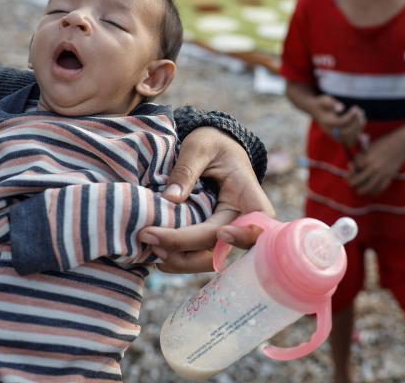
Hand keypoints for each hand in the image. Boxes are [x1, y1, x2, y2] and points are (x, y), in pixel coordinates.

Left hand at [137, 127, 273, 272]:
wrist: (213, 149)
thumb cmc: (212, 144)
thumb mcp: (200, 145)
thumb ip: (186, 169)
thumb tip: (170, 199)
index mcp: (248, 194)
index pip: (257, 222)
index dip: (244, 234)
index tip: (223, 233)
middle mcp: (240, 220)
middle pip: (220, 248)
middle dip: (184, 248)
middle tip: (148, 235)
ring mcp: (224, 234)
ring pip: (206, 260)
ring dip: (177, 260)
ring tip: (147, 242)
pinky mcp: (208, 240)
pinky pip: (195, 258)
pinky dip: (174, 259)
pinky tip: (153, 247)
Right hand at [311, 95, 365, 146]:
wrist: (316, 111)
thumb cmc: (322, 104)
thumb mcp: (325, 100)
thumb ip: (332, 103)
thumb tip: (341, 108)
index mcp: (326, 123)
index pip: (340, 123)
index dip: (350, 116)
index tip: (355, 108)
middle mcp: (330, 132)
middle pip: (346, 132)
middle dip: (356, 122)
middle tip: (360, 111)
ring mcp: (335, 136)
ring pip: (350, 138)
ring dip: (359, 127)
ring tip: (361, 114)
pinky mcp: (340, 138)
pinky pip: (351, 141)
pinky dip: (359, 133)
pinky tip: (362, 121)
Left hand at [348, 131, 404, 195]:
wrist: (401, 144)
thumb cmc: (383, 143)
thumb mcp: (369, 148)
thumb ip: (361, 157)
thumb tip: (353, 166)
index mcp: (367, 160)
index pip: (353, 172)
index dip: (349, 173)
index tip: (349, 173)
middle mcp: (373, 168)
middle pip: (357, 183)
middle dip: (352, 184)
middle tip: (351, 183)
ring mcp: (382, 174)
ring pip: (368, 189)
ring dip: (361, 190)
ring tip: (360, 190)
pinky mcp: (390, 177)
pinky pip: (380, 189)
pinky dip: (374, 192)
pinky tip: (371, 190)